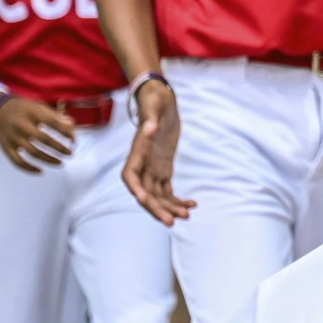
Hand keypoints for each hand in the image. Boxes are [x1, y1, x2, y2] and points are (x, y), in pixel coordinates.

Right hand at [0, 98, 75, 172]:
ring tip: (61, 163)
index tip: (74, 140)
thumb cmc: (23, 108)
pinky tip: (41, 171)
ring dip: (49, 159)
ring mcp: (13, 137)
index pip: (53, 123)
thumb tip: (72, 124)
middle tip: (70, 153)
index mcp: (32, 112)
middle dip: (59, 148)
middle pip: (44, 139)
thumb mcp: (38, 106)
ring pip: (33, 152)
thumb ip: (55, 115)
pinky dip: (29, 168)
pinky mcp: (6, 147)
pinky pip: (17, 161)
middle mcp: (21, 125)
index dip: (66, 132)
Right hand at [123, 82, 194, 225]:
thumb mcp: (154, 106)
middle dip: (157, 208)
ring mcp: (152, 168)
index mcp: (137, 151)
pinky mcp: (163, 168)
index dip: (135, 189)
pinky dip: (177, 199)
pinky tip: (192, 204)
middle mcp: (142, 164)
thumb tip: (150, 129)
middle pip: (145, 192)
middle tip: (172, 222)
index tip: (144, 200)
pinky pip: (167, 190)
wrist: (160, 100)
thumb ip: (151, 119)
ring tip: (187, 215)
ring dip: (170, 207)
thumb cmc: (155, 101)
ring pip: (158, 195)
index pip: (130, 175)